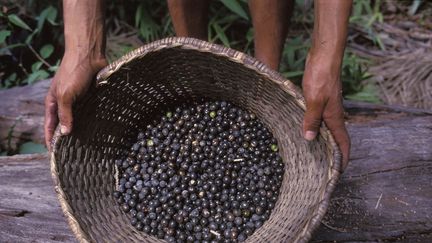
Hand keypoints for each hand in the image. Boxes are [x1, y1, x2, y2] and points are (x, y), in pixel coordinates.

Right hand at [44, 53, 106, 149]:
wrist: (89, 55)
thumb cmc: (74, 73)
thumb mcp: (66, 95)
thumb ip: (65, 114)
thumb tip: (64, 134)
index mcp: (53, 102)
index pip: (50, 125)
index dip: (50, 139)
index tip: (54, 153)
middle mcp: (65, 102)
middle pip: (64, 123)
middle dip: (67, 137)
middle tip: (74, 153)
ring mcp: (78, 99)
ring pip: (79, 118)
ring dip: (82, 129)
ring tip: (88, 145)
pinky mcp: (91, 96)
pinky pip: (91, 111)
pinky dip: (93, 120)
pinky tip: (99, 129)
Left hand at [302, 53, 349, 171]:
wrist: (324, 56)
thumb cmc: (321, 76)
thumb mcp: (314, 100)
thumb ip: (312, 119)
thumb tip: (309, 139)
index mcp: (335, 118)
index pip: (343, 143)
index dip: (342, 158)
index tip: (338, 173)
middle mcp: (333, 115)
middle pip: (336, 139)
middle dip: (332, 155)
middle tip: (323, 168)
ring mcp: (327, 108)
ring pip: (327, 130)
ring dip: (322, 142)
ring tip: (312, 154)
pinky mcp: (320, 101)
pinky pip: (319, 120)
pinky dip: (314, 129)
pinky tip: (303, 131)